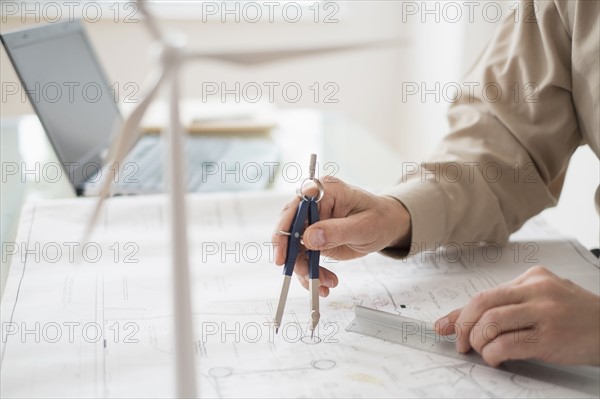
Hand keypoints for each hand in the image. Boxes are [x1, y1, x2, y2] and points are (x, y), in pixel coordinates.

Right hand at [271, 176, 410, 296]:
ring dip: (306, 268)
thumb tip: (309, 237)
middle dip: (293, 256)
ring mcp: (312, 221)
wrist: (387, 226)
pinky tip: (324, 282)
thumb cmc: (379, 219)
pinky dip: (311, 272)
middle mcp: (313, 204)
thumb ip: (337, 231)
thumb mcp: (363, 226)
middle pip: (289, 229)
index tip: (283, 254)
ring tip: (325, 282)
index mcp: (324, 191)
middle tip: (304, 274)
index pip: (295, 208)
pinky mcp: (313, 237)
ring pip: (295, 248)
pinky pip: (304, 256)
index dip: (284, 230)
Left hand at [435, 266, 599, 365]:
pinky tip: (496, 359)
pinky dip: (494, 354)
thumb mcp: (540, 301)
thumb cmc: (574, 317)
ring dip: (479, 342)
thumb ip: (505, 306)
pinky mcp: (550, 337)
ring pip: (491, 322)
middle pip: (482, 303)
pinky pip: (508, 344)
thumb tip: (461, 320)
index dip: (461, 314)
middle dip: (464, 326)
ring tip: (482, 352)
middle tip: (461, 343)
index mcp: (531, 278)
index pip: (485, 294)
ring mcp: (544, 313)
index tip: (444, 327)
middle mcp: (536, 290)